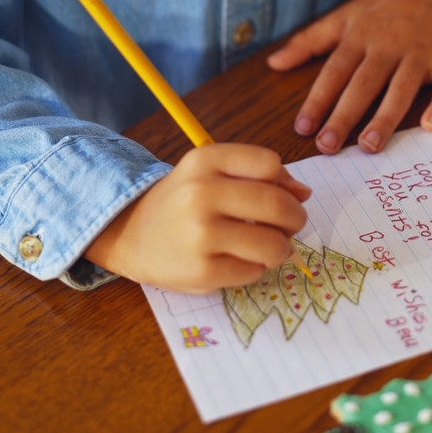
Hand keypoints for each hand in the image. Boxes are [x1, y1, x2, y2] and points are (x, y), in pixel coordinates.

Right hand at [84, 143, 310, 293]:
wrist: (128, 233)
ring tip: (268, 248)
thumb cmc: (182, 200)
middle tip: (290, 227)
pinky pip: (253, 272)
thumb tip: (303, 193)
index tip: (280, 194)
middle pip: (277, 205)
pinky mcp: (200, 272)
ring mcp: (200, 234)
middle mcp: (201, 193)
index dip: (284, 182)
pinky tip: (238, 262)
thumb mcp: (211, 172)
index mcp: (205, 160)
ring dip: (280, 249)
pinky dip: (255, 269)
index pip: (270, 164)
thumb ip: (257, 175)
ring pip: (273, 244)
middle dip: (295, 219)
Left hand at [266, 0, 431, 154]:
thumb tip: (273, 63)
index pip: (334, 72)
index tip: (303, 128)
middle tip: (328, 146)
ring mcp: (419, 53)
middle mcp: (387, 46)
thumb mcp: (342, 17)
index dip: (318, 100)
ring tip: (369, 146)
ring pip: (401, 88)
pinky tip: (430, 127)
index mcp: (359, 37)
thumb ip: (307, 42)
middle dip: (345, 115)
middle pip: (364, 84)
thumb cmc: (382, 8)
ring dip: (385, 117)